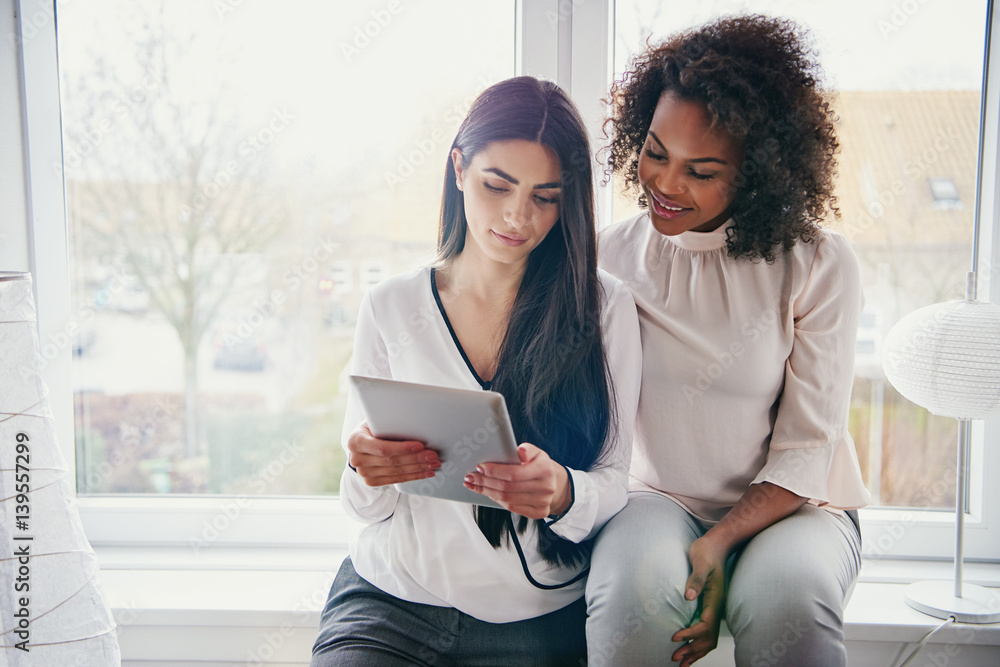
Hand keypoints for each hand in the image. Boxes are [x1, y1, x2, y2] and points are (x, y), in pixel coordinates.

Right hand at [347, 423, 440, 486]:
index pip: (382, 448)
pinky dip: (413, 476)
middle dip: (415, 458)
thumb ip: (389, 423)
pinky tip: (425, 472)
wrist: (361, 443)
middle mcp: (357, 459)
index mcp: (356, 440)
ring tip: (433, 464)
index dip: (402, 448)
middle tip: (433, 455)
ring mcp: (364, 472)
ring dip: (418, 468)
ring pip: (396, 472)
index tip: (420, 445)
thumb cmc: (372, 428)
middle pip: (391, 461)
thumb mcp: (376, 421)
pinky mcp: (371, 481)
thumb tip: (416, 421)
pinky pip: (396, 480)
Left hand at [462, 443, 570, 518]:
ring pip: (507, 499)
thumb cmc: (541, 466)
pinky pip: (511, 508)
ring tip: (474, 484)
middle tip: (471, 476)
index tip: (480, 467)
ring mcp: (542, 503)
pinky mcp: (537, 513)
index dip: (494, 471)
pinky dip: (496, 500)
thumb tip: (519, 452)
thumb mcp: (537, 453)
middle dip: (485, 482)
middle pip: (507, 488)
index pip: (514, 473)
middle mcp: (545, 488)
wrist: (557, 485)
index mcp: (545, 470)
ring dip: (487, 492)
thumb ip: (527, 450)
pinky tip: (487, 492)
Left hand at [672, 535, 726, 665]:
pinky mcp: (709, 607)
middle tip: (675, 657)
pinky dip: (698, 644)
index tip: (674, 637)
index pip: (705, 624)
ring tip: (681, 663)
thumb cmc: (706, 551)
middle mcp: (717, 607)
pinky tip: (689, 650)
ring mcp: (714, 609)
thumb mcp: (701, 561)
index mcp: (715, 599)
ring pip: (709, 638)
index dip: (691, 634)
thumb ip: (697, 578)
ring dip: (695, 651)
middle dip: (692, 649)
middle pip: (708, 637)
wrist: (716, 545)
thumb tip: (689, 596)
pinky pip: (707, 631)